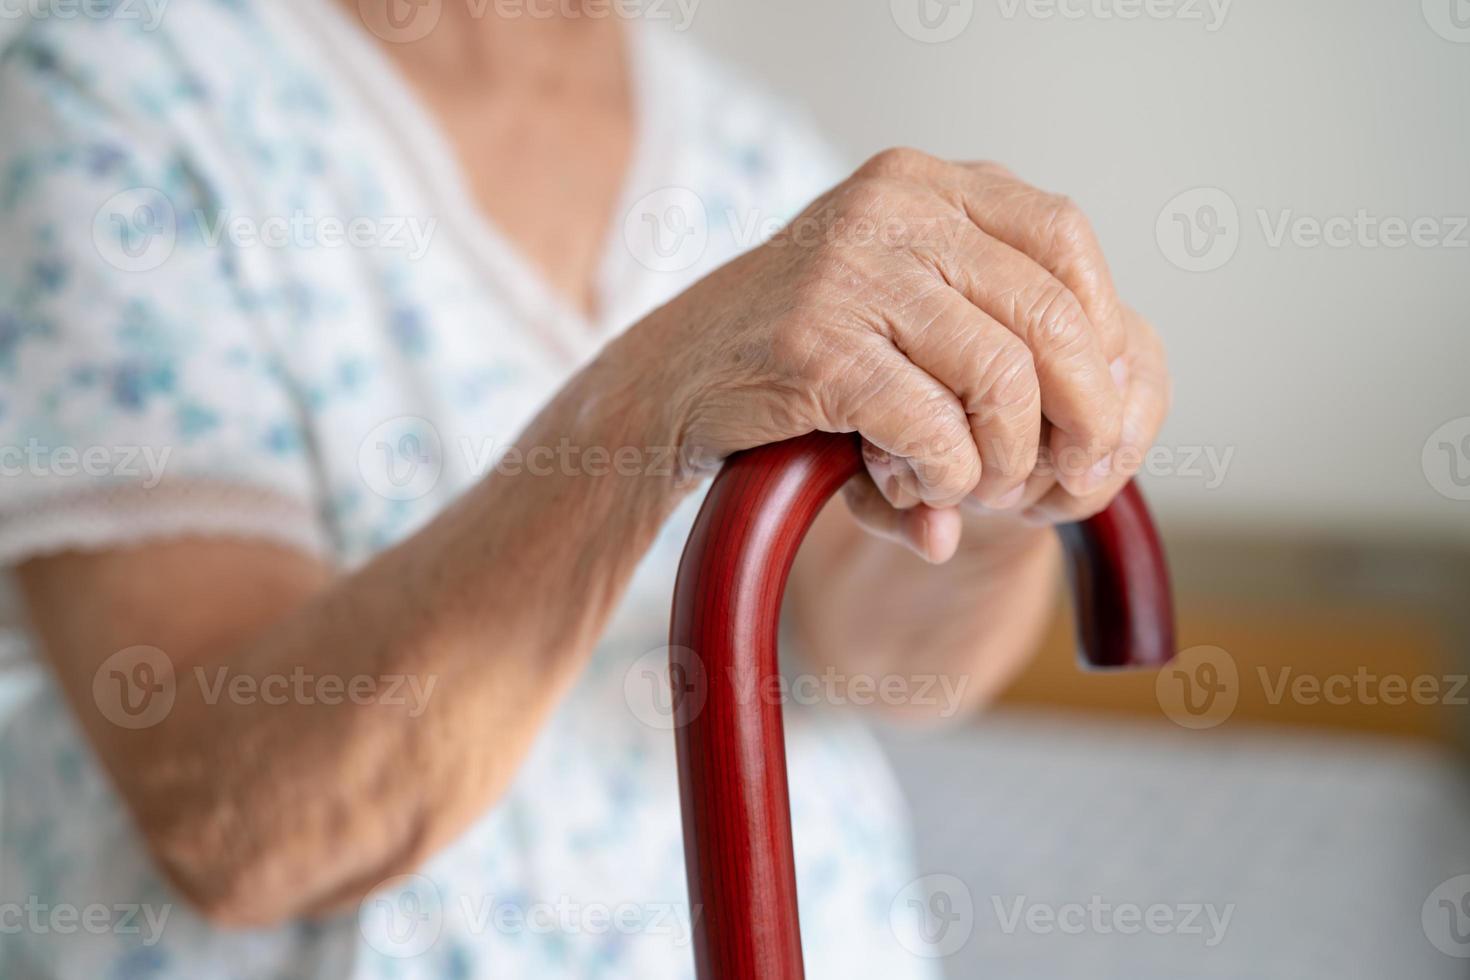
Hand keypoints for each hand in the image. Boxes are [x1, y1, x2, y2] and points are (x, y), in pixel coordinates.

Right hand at [623, 148, 1169, 560]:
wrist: (674, 379)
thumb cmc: (807, 355)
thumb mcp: (907, 322)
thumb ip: (1000, 352)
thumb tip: (1104, 443)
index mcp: (925, 184)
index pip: (1064, 238)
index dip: (1101, 333)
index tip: (1099, 409)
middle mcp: (893, 206)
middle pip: (1051, 312)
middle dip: (1081, 416)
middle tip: (1068, 477)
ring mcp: (851, 270)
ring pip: (1003, 376)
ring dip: (1008, 458)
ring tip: (979, 489)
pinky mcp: (815, 344)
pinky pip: (934, 426)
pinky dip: (949, 477)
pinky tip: (923, 490)